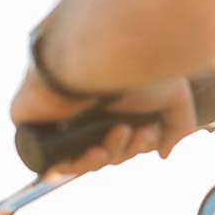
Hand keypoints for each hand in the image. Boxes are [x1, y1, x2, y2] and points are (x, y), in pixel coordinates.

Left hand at [10, 70, 196, 174]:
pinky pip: (52, 162)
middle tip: (136, 131)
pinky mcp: (37, 128)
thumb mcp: (175, 100)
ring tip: (119, 132)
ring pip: (83, 160)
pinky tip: (95, 151)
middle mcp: (87, 113)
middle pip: (107, 153)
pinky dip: (74, 164)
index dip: (139, 146)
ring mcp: (60, 121)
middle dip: (126, 149)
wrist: (103, 49)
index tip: (149, 131)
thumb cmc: (138, 67)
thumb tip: (163, 154)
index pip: (123, 143)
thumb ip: (178, 127)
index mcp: (115, 107)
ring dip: (107, 156)